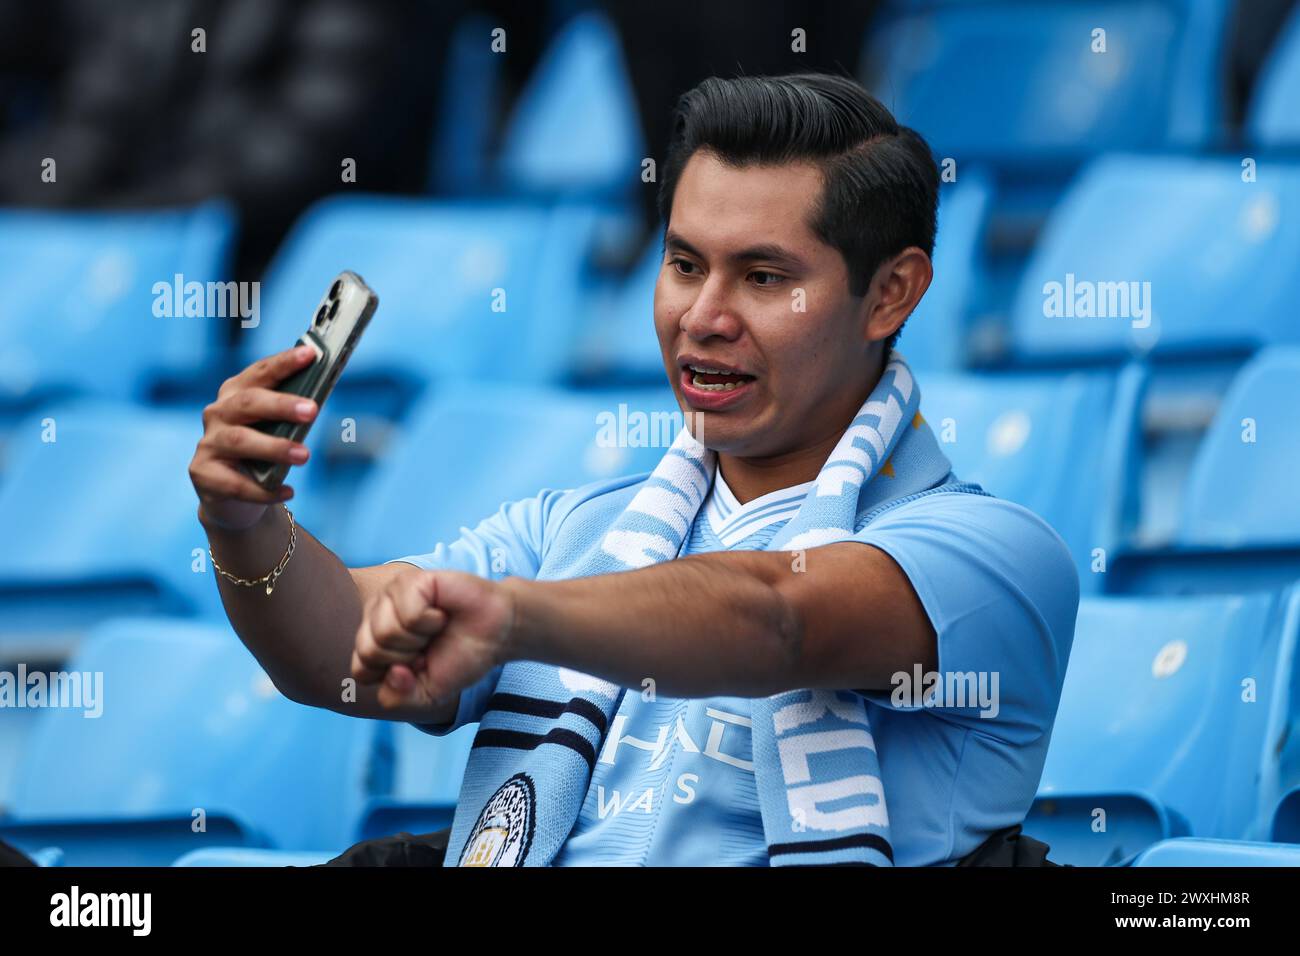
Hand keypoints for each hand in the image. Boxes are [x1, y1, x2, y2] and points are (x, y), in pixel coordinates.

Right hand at [189, 345, 318, 530]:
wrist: (232, 496)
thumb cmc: (260, 454)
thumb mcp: (275, 431)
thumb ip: (290, 416)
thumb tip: (317, 403)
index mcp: (236, 394)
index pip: (260, 372)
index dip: (284, 362)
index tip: (310, 354)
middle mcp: (218, 413)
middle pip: (248, 403)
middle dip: (281, 405)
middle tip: (312, 410)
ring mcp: (208, 443)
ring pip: (241, 440)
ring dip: (274, 447)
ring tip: (304, 455)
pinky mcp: (203, 473)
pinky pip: (237, 483)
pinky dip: (264, 489)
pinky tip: (287, 491)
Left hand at [352, 567, 514, 710]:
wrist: (498, 633)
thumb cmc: (460, 657)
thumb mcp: (427, 695)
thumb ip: (398, 698)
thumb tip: (392, 673)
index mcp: (375, 641)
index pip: (361, 669)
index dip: (395, 677)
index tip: (421, 667)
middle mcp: (377, 615)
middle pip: (369, 651)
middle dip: (407, 657)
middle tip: (430, 646)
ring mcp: (392, 595)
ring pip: (385, 632)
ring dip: (420, 638)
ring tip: (437, 628)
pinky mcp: (411, 581)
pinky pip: (407, 613)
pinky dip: (431, 621)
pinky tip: (441, 614)